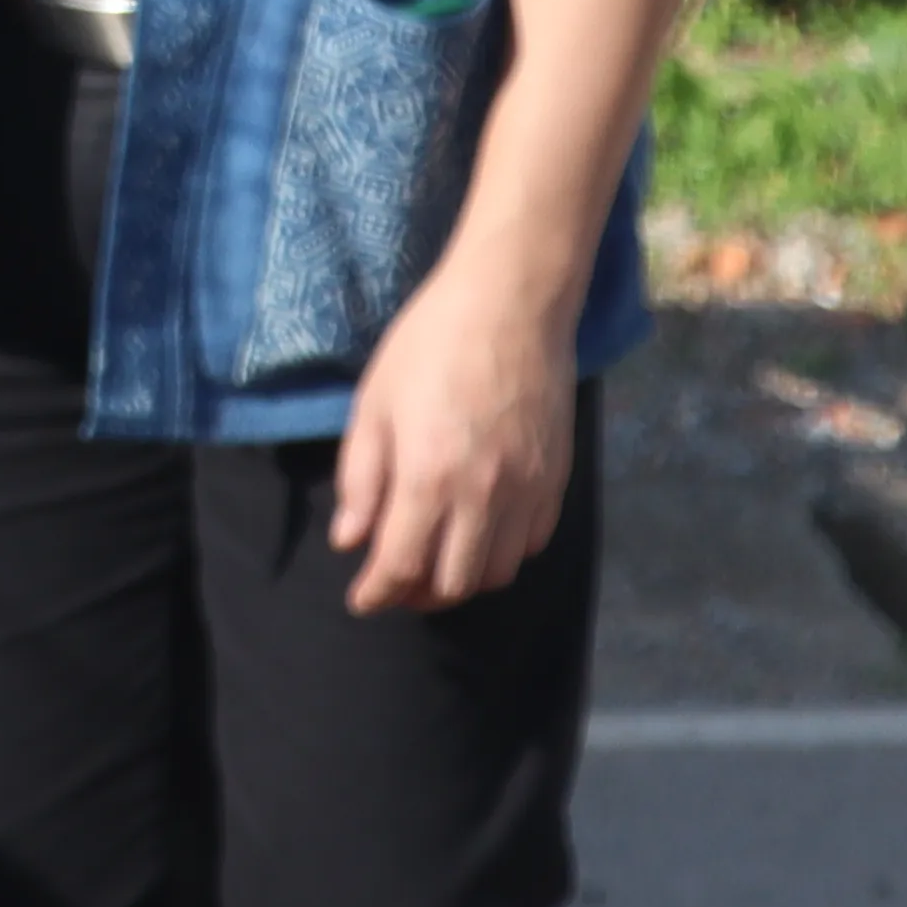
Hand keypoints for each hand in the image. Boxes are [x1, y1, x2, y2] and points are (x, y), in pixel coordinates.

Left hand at [332, 253, 577, 613]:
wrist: (510, 306)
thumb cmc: (427, 347)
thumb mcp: (373, 407)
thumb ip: (361, 480)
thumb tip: (350, 541)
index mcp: (427, 479)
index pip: (400, 566)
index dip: (377, 594)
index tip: (361, 600)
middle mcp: (483, 496)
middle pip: (453, 584)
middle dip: (417, 596)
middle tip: (395, 584)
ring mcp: (527, 490)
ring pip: (497, 572)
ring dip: (461, 580)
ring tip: (434, 565)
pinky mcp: (556, 478)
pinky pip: (532, 543)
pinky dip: (502, 553)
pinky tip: (478, 536)